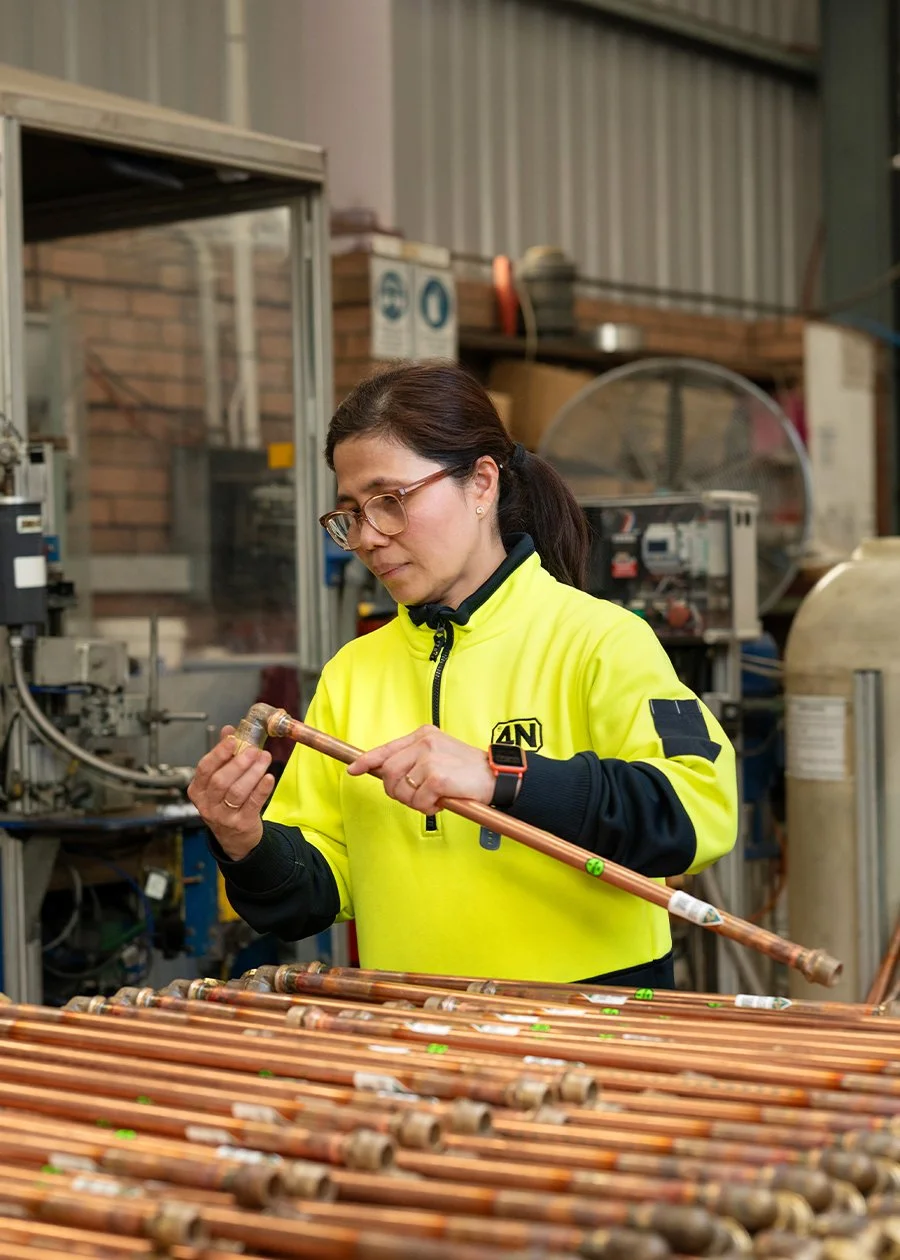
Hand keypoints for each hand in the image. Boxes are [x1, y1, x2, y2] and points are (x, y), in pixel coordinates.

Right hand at [187, 725, 273, 859]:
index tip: (233, 740)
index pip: (204, 769)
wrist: (235, 837)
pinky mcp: (241, 823)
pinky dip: (261, 789)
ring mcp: (223, 816)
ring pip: (237, 792)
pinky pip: (252, 804)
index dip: (218, 753)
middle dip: (239, 763)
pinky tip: (269, 777)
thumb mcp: (218, 780)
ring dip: (253, 773)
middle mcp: (207, 804)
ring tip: (265, 759)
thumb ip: (222, 755)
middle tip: (254, 750)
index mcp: (198, 790)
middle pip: (221, 781)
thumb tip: (228, 730)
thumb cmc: (225, 803)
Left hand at [347, 725, 494, 814]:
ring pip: (401, 789)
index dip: (367, 761)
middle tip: (416, 798)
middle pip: (388, 772)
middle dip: (396, 792)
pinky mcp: (438, 776)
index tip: (353, 770)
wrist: (497, 776)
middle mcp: (425, 743)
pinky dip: (427, 808)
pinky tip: (442, 801)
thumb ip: (414, 761)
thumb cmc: (467, 771)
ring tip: (433, 799)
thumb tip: (386, 774)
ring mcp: (431, 758)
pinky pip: (418, 801)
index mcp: (423, 735)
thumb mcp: (439, 756)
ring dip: (414, 802)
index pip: (387, 748)